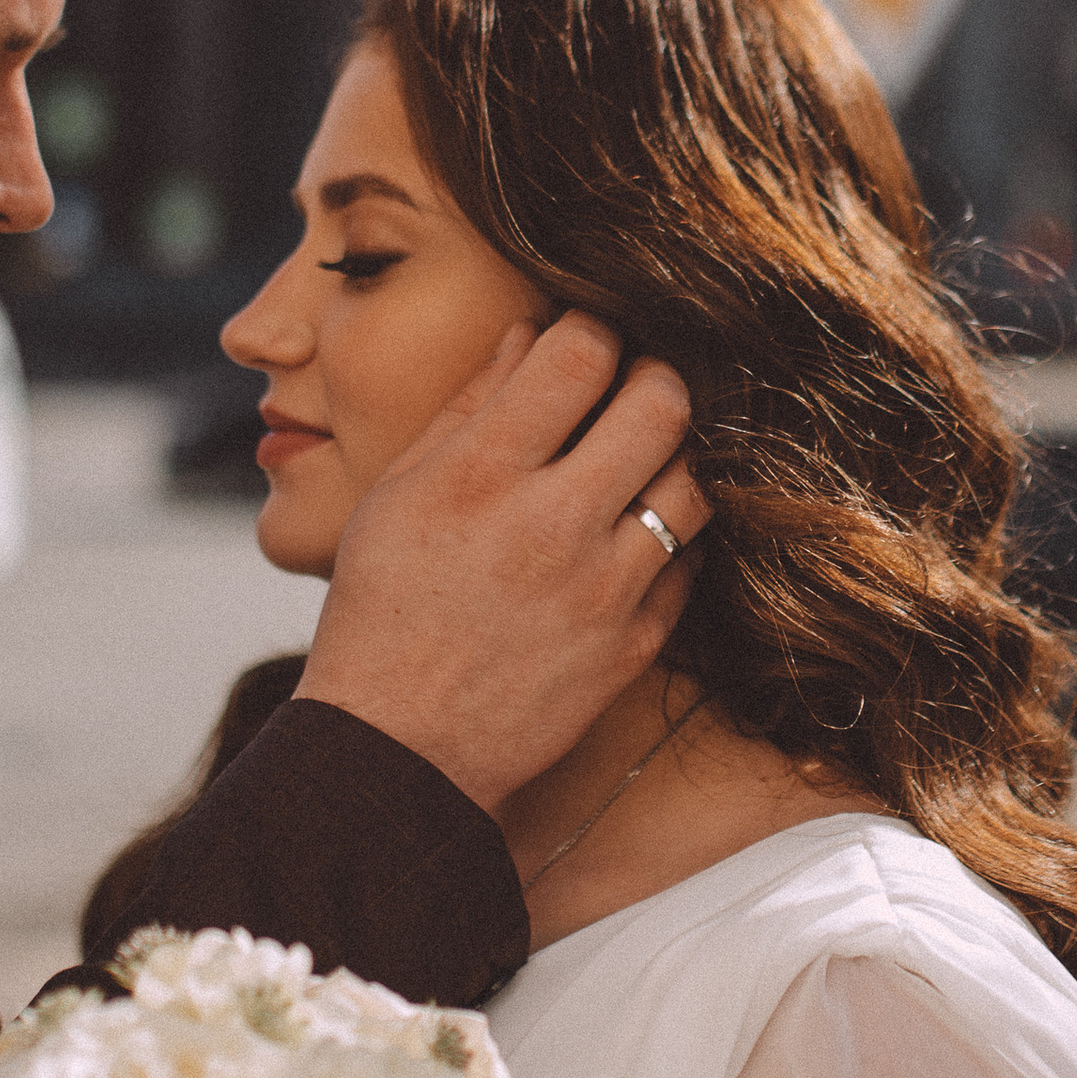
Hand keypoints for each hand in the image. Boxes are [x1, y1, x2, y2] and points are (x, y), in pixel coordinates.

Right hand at [295, 314, 710, 814]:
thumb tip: (528, 334)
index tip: (585, 338)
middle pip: (661, 402)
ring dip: (671, 459)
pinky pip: (692, 564)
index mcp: (480, 476)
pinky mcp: (634, 646)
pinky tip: (632, 537)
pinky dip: (671, 540)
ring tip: (636, 464)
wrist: (398, 750)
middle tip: (631, 389)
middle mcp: (551, 525)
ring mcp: (602, 591)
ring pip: (694, 482)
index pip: (581, 353)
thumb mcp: (397, 495)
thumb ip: (469, 407)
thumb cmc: (382, 611)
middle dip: (653, 377)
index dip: (592, 327)